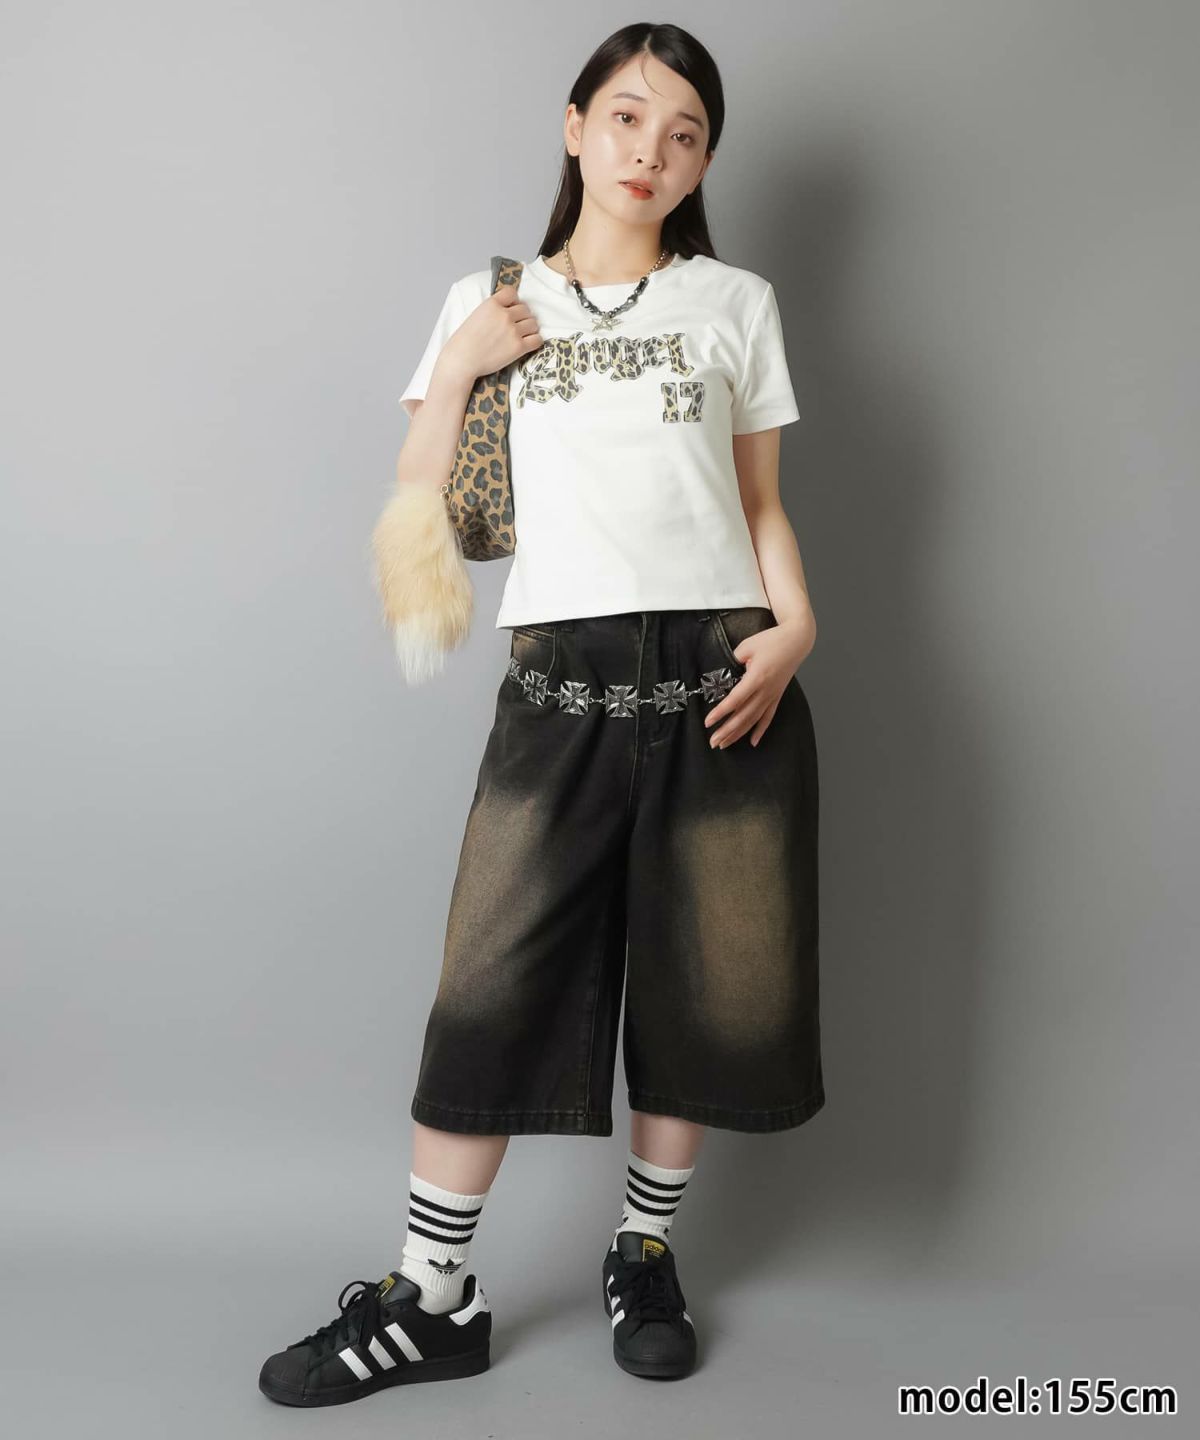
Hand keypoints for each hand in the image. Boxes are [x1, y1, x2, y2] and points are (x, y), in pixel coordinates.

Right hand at [440, 285, 543, 382]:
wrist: (462, 360)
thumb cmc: (465, 341)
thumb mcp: (477, 315)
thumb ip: (493, 310)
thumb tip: (509, 310)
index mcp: (492, 304)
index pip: (512, 293)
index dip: (514, 301)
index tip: (511, 309)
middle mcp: (504, 315)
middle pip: (526, 310)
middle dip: (522, 317)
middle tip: (516, 327)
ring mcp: (512, 331)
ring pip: (533, 324)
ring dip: (529, 329)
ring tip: (521, 336)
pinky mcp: (518, 347)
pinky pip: (537, 340)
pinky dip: (534, 341)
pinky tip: (527, 344)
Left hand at [703, 619, 809, 748]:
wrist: (796, 641)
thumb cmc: (771, 641)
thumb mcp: (747, 646)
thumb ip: (733, 661)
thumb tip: (724, 675)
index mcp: (757, 677)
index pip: (735, 700)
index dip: (721, 712)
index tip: (708, 722)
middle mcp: (765, 690)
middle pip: (743, 716)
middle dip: (727, 730)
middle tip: (713, 742)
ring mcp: (772, 695)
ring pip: (754, 720)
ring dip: (739, 734)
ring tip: (725, 744)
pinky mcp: (777, 696)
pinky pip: (768, 717)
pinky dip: (760, 730)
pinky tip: (753, 742)